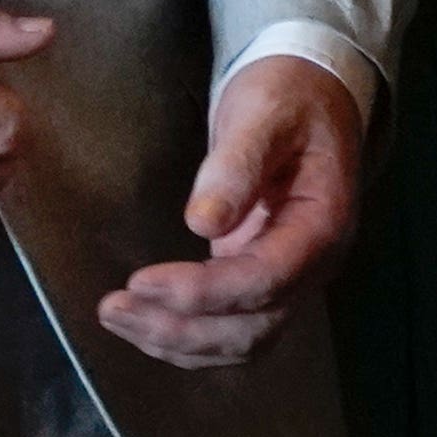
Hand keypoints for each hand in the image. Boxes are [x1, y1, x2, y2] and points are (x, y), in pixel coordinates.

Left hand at [110, 50, 368, 364]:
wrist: (312, 96)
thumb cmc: (289, 97)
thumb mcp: (264, 113)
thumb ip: (237, 165)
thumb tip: (202, 223)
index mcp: (322, 225)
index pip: (265, 280)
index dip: (202, 291)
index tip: (140, 281)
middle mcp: (312, 265)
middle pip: (252, 328)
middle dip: (181, 328)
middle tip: (114, 308)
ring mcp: (289, 278)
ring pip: (241, 340)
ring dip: (178, 341)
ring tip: (116, 317)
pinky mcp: (261, 279)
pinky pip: (231, 328)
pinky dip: (186, 337)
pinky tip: (143, 323)